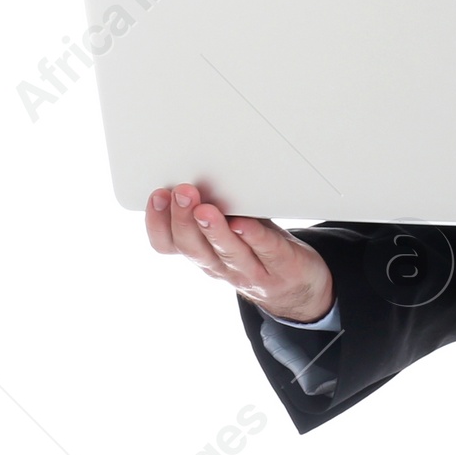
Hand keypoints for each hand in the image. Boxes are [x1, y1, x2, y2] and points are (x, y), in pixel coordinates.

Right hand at [145, 182, 335, 321]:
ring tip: (205, 209)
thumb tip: (197, 169)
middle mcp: (221, 266)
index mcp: (202, 254)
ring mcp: (251, 271)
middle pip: (194, 249)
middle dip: (183, 220)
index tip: (157, 195)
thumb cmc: (259, 248)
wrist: (299, 286)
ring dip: (214, 230)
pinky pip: (266, 251)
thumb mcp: (229, 229)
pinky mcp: (282, 267)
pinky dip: (254, 237)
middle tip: (182, 193)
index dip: (157, 224)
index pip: (169, 245)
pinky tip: (244, 223)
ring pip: (228, 252)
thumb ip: (214, 206)